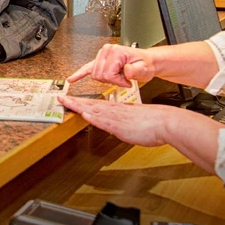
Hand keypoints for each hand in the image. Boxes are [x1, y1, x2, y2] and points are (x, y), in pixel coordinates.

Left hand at [58, 95, 175, 146]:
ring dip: (78, 106)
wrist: (165, 122)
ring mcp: (116, 118)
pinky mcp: (120, 126)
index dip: (79, 102)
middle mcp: (113, 111)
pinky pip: (104, 120)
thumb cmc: (152, 122)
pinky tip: (84, 113)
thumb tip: (116, 123)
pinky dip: (93, 116)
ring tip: (65, 102)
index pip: (93, 105)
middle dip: (73, 102)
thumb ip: (122, 120)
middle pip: (89, 105)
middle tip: (59, 98)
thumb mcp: (132, 119)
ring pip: (93, 110)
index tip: (68, 99)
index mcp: (116, 109)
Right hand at [67, 43, 154, 86]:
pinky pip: (86, 67)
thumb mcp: (144, 68)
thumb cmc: (145, 64)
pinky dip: (79, 74)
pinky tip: (72, 79)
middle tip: (123, 79)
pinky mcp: (99, 60)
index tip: (126, 82)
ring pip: (95, 75)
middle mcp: (107, 51)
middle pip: (100, 74)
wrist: (146, 61)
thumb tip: (126, 70)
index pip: (108, 73)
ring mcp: (102, 55)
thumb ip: (136, 70)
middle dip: (112, 81)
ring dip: (107, 79)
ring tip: (119, 76)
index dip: (117, 81)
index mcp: (116, 51)